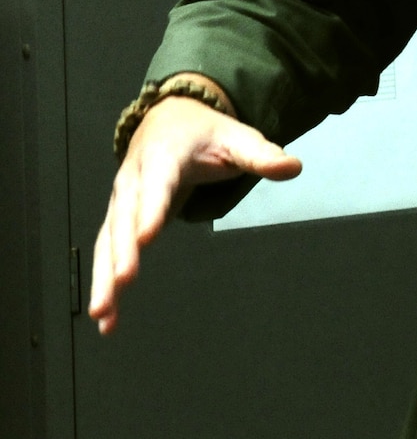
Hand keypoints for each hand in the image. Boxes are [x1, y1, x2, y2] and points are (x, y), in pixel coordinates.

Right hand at [88, 95, 300, 334]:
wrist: (169, 120)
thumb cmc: (204, 133)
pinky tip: (107, 318)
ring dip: (104, 278)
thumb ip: (262, 156)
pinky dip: (105, 285)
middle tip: (123, 281)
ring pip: (108, 242)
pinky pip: (108, 253)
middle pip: (124, 218)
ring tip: (103, 313)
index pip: (157, 186)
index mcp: (163, 158)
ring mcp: (123, 202)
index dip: (151, 210)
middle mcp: (134, 180)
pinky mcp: (120, 220)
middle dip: (122, 252)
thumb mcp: (237, 138)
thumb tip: (292, 166)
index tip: (146, 237)